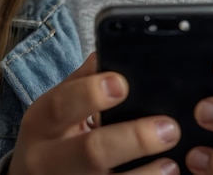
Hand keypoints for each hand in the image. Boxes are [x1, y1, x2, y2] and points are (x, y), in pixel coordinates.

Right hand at [8, 54, 180, 173]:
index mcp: (41, 122)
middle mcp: (47, 160)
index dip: (91, 94)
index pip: (63, 105)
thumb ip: (85, 79)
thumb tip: (117, 49)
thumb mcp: (58, 103)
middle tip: (168, 128)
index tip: (122, 83)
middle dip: (134, 139)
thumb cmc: (54, 132)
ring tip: (171, 163)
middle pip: (92, 152)